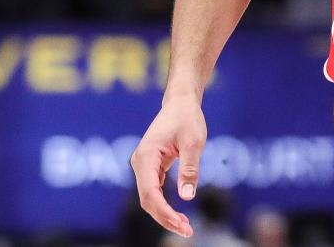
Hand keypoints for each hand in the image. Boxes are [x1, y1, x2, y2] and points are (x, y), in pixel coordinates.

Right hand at [130, 95, 207, 237]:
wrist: (180, 103)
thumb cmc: (187, 118)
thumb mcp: (193, 143)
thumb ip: (189, 169)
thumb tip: (187, 196)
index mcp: (146, 156)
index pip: (150, 193)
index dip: (164, 213)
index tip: (182, 225)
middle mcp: (140, 163)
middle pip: (147, 200)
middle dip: (165, 218)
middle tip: (188, 230)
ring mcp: (143, 166)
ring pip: (150, 198)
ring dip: (165, 214)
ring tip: (186, 226)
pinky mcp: (151, 167)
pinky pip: (154, 192)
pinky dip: (165, 205)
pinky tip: (179, 214)